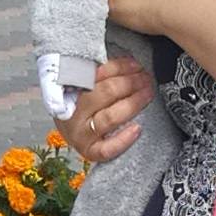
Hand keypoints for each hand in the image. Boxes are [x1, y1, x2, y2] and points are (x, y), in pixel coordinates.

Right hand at [66, 53, 157, 167]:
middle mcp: (73, 114)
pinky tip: (137, 129)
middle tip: (145, 78)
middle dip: (130, 83)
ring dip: (134, 103)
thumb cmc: (82, 105)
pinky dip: (123, 140)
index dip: (118, 67)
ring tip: (147, 93)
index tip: (135, 64)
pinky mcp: (89, 152)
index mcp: (69, 93)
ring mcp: (80, 135)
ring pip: (110, 117)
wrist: (71, 132)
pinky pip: (106, 149)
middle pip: (105, 93)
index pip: (94, 75)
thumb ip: (100, 75)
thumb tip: (130, 64)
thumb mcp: (83, 85)